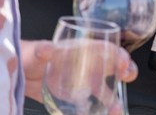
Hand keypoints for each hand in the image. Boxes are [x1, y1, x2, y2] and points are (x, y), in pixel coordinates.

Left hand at [22, 39, 137, 105]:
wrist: (26, 74)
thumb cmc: (36, 56)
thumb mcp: (40, 52)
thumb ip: (43, 50)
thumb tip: (44, 49)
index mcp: (86, 50)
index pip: (108, 49)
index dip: (118, 54)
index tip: (122, 62)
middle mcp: (91, 65)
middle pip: (116, 67)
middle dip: (127, 71)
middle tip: (128, 77)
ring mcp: (87, 82)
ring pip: (108, 90)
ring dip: (114, 100)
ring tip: (116, 110)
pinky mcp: (79, 96)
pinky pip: (94, 104)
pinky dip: (100, 111)